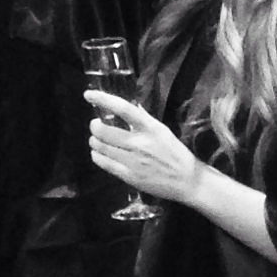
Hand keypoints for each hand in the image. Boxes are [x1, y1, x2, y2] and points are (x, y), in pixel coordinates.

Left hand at [85, 92, 202, 205]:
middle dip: (95, 126)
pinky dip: (97, 156)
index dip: (103, 99)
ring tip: (97, 140)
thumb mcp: (162, 131)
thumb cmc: (175, 153)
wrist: (188, 181)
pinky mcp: (130, 176)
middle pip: (104, 130)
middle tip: (96, 126)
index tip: (88, 95)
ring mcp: (133, 161)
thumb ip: (144, 119)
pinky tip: (99, 154)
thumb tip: (130, 107)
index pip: (123, 109)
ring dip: (94, 141)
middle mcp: (140, 143)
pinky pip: (104, 163)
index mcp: (150, 128)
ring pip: (101, 147)